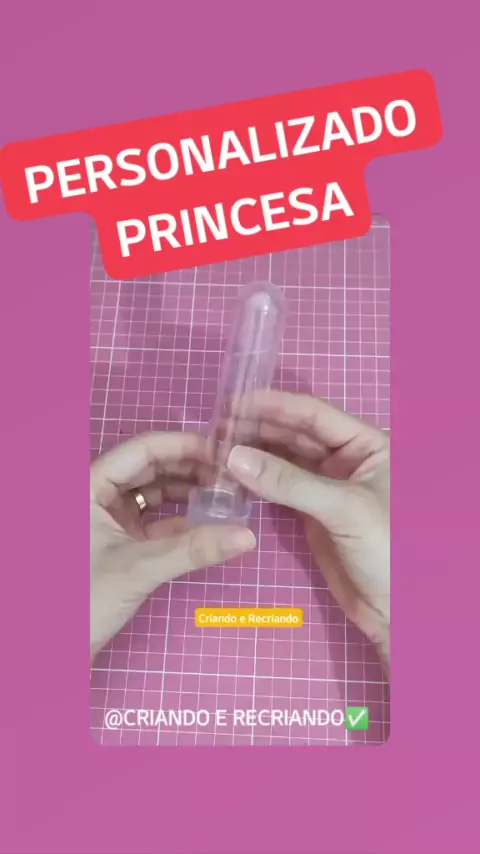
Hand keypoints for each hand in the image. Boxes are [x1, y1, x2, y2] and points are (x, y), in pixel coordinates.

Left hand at [90, 431, 255, 662]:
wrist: (56, 652)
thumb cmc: (82, 601)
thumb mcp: (140, 568)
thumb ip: (193, 549)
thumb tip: (247, 536)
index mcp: (89, 485)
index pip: (143, 449)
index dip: (184, 445)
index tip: (222, 451)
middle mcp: (96, 494)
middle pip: (150, 466)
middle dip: (190, 468)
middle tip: (230, 473)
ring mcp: (105, 518)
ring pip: (152, 491)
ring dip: (186, 492)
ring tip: (223, 495)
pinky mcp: (116, 541)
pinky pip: (152, 519)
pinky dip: (179, 519)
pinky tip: (207, 523)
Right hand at [226, 391, 389, 674]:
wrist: (396, 609)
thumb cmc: (388, 549)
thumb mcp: (342, 509)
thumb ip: (289, 482)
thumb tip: (234, 456)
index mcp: (367, 444)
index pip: (314, 414)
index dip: (274, 405)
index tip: (234, 402)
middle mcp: (348, 458)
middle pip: (295, 433)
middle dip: (257, 428)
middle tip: (216, 428)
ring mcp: (329, 485)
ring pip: (285, 460)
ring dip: (253, 453)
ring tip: (216, 449)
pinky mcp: (313, 512)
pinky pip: (281, 487)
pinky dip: (257, 481)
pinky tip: (232, 475)